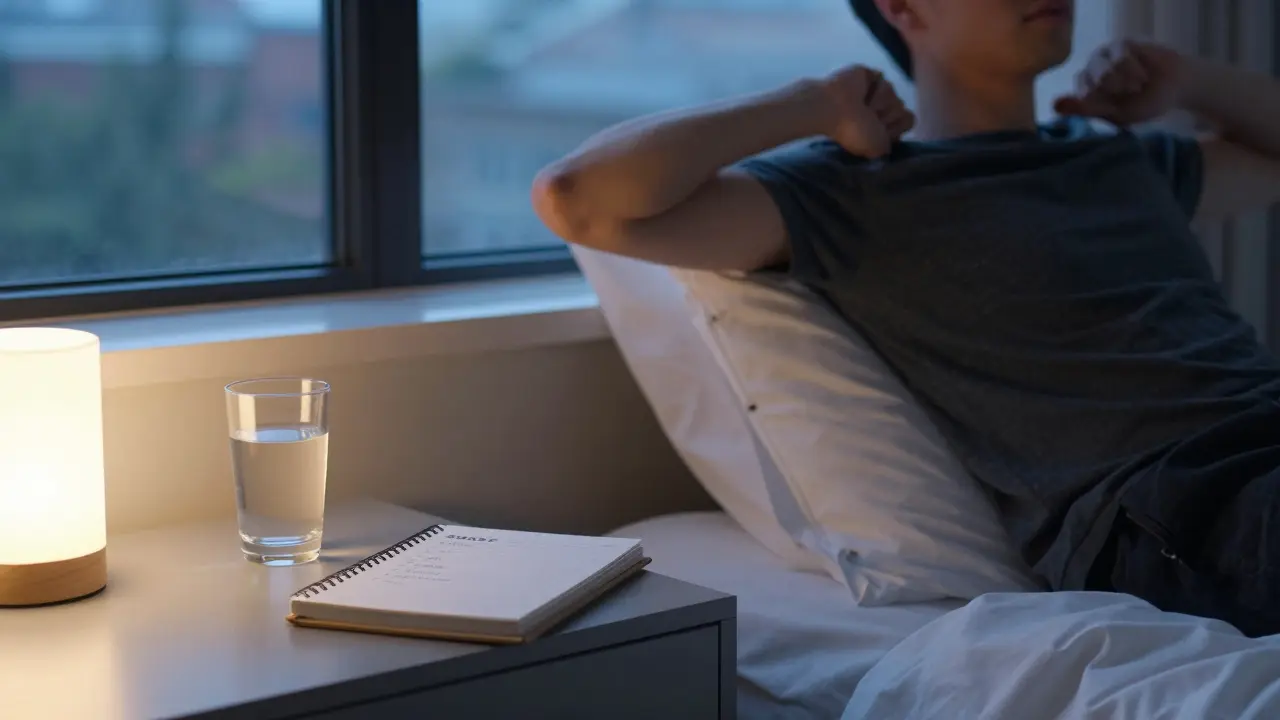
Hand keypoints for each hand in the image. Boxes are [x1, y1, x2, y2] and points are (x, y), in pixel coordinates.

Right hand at [818, 66, 914, 157]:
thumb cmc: (851, 131)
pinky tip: (860, 94)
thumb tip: (891, 138)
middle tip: (866, 118)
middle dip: (887, 116)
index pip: (908, 120)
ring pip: (895, 95)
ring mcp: (876, 90)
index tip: (879, 131)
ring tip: (861, 106)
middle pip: (902, 108)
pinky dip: (874, 89)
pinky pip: (884, 80)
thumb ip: (890, 144)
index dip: (896, 127)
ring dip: (879, 104)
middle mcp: (880, 108)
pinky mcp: (870, 75)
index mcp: (881, 125)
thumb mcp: (875, 149)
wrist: (833, 110)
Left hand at [1053, 40, 1187, 125]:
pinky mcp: (1119, 44)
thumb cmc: (1143, 104)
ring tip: (1137, 86)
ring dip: (1126, 83)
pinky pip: (1120, 57)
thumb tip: (1054, 106)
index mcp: (1084, 91)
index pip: (1081, 96)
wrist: (1174, 88)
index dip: (1103, 103)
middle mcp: (1089, 72)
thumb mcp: (1114, 114)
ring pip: (1104, 71)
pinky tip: (1143, 76)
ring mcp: (1103, 56)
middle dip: (1116, 94)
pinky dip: (1134, 71)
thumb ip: (1086, 109)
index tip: (1118, 107)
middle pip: (1092, 84)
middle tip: (1130, 94)